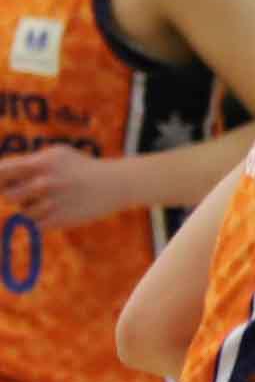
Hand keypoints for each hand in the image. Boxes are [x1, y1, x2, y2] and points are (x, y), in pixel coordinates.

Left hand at [0, 145, 142, 230]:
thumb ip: (28, 162)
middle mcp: (45, 181)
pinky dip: (42, 221)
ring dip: (32, 210)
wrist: (116, 184)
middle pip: (9, 195)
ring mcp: (53, 201)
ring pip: (23, 212)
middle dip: (16, 196)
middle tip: (29, 194)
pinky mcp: (61, 219)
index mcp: (41, 163)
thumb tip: (0, 174)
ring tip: (52, 202)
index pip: (2, 172)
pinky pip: (36, 225)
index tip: (5, 183)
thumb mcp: (57, 155)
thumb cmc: (82, 167)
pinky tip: (57, 212)